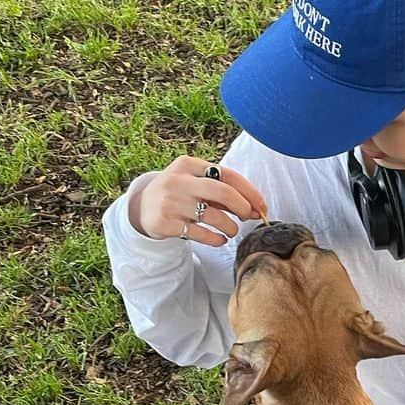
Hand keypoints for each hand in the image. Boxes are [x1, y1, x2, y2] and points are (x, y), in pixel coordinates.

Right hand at [131, 155, 267, 244]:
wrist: (142, 208)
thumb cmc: (179, 194)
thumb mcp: (195, 184)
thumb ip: (222, 192)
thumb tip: (257, 208)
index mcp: (189, 165)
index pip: (227, 174)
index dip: (249, 191)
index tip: (261, 205)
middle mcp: (178, 180)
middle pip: (222, 192)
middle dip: (242, 206)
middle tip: (249, 217)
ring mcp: (171, 202)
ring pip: (213, 216)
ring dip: (230, 227)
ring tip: (232, 231)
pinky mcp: (166, 222)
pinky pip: (200, 233)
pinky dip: (216, 239)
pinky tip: (219, 240)